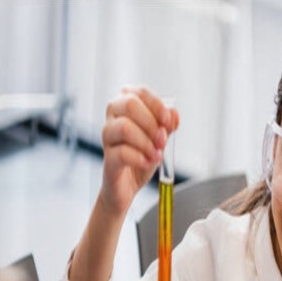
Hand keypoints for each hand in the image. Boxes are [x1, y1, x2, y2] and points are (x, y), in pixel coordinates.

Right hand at [99, 87, 178, 219]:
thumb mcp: (159, 140)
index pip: (139, 93)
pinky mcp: (108, 159)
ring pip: (124, 127)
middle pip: (129, 104)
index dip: (156, 104)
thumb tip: (174, 113)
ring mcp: (108, 138)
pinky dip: (140, 158)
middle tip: (162, 141)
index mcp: (126, 108)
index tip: (168, 120)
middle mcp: (113, 118)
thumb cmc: (141, 159)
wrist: (127, 187)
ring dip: (146, 142)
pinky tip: (147, 163)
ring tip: (156, 155)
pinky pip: (122, 152)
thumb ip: (167, 126)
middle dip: (152, 123)